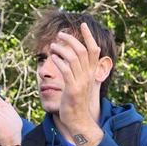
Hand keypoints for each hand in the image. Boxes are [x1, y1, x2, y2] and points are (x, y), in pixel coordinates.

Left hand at [49, 23, 105, 137]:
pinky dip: (58, 61)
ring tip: (52, 47)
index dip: (89, 36)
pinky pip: (66, 71)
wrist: (79, 120)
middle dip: (70, 39)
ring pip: (73, 58)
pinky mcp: (72, 89)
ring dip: (61, 49)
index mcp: (92, 72)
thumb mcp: (82, 83)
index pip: (94, 50)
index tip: (83, 25)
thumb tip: (76, 57)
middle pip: (82, 50)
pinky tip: (52, 58)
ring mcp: (81, 82)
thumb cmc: (77, 101)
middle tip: (60, 35)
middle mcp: (88, 75)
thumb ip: (81, 70)